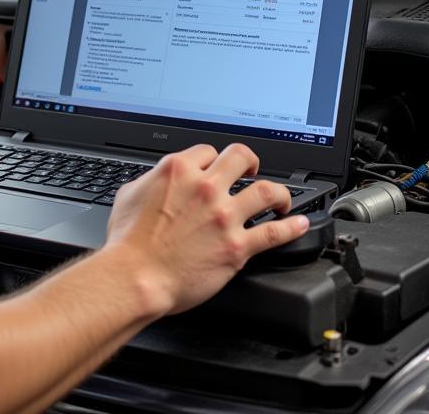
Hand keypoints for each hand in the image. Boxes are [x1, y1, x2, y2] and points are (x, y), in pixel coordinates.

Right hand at [104, 143, 309, 317]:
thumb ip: (151, 180)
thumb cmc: (128, 242)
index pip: (207, 150)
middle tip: (251, 171)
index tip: (214, 169)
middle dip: (249, 162)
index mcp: (178, 170)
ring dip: (279, 193)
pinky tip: (300, 224)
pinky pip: (274, 232)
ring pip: (267, 191)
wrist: (135, 277)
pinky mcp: (237, 246)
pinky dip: (293, 227)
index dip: (212, 159)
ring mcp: (224, 216)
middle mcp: (205, 187)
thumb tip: (158, 180)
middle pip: (241, 157)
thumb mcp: (130, 194)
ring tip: (281, 199)